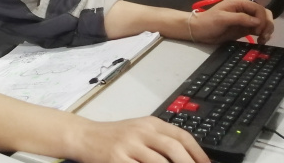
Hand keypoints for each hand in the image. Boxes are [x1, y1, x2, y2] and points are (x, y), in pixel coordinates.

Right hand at [73, 117, 209, 162]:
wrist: (84, 136)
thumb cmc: (114, 137)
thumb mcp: (139, 131)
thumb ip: (160, 140)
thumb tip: (187, 157)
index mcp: (151, 123)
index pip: (182, 136)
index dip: (199, 153)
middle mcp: (141, 132)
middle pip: (173, 148)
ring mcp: (128, 146)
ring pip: (158, 162)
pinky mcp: (116, 159)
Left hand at [190, 0, 273, 44]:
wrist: (199, 31)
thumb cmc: (209, 23)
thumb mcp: (223, 19)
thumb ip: (241, 18)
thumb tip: (259, 22)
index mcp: (240, 2)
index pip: (258, 8)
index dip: (262, 20)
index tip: (258, 31)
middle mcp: (245, 8)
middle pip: (264, 14)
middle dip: (267, 25)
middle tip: (263, 37)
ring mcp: (246, 18)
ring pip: (263, 21)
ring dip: (267, 30)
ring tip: (262, 40)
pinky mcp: (245, 27)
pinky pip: (258, 28)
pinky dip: (263, 34)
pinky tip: (261, 41)